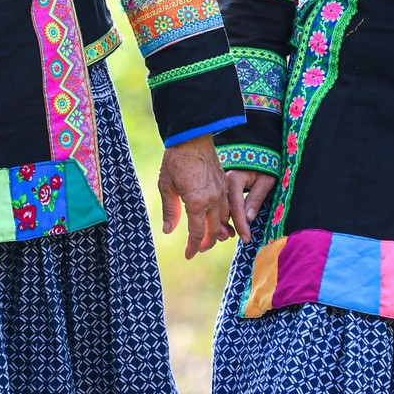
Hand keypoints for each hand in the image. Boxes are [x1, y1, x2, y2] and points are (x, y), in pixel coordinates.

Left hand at [157, 135, 232, 258]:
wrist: (192, 137)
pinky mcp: (224, 184)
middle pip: (214, 230)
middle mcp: (213, 200)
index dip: (192, 247)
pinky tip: (217, 218)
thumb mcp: (167, 187)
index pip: (196, 233)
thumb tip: (168, 231)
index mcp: (197, 203)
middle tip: (198, 249)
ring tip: (210, 237)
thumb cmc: (176, 161)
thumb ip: (170, 211)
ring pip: (223, 219)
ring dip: (217, 231)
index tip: (188, 255)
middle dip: (206, 243)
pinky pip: (227, 207)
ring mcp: (221, 192)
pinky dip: (223, 217)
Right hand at [222, 170, 276, 243]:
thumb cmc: (266, 165)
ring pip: (219, 208)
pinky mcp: (222, 187)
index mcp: (234, 179)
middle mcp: (224, 182)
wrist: (260, 150)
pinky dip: (221, 216)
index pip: (236, 206)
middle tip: (229, 241)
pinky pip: (220, 204)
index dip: (241, 224)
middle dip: (225, 227)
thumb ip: (256, 198)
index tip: (246, 238)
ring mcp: (221, 185)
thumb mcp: (265, 180)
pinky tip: (223, 227)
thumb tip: (248, 218)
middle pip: (223, 209)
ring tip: (225, 237)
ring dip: (221, 223)